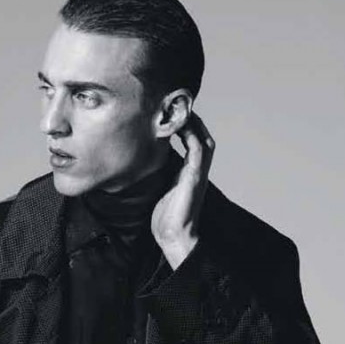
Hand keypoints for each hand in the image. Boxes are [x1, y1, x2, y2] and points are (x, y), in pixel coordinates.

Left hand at [151, 111, 214, 268]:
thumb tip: (140, 159)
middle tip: (176, 108)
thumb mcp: (158, 188)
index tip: (171, 115)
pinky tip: (178, 126)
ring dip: (193, 124)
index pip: (195, 143)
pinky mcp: (195, 176)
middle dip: (193, 121)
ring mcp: (198, 173)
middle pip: (204, 137)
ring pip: (204, 140)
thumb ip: (157, 173)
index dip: (187, 127)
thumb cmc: (164, 217)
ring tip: (179, 111)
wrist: (173, 235)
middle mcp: (197, 171)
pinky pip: (198, 149)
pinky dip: (191, 135)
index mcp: (190, 172)